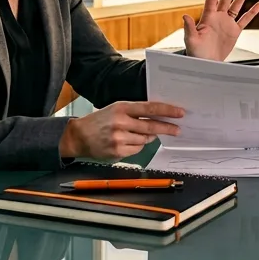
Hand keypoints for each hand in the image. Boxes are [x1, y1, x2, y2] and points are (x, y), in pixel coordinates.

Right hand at [59, 101, 183, 159]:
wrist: (79, 136)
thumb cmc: (100, 121)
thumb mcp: (116, 109)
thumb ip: (136, 112)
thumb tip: (158, 118)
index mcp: (122, 107)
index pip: (150, 108)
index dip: (167, 110)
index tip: (180, 112)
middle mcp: (121, 122)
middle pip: (151, 126)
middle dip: (167, 128)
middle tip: (177, 129)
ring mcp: (119, 138)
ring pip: (145, 139)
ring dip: (147, 137)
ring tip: (135, 134)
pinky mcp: (118, 151)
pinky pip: (137, 150)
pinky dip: (137, 146)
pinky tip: (126, 142)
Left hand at [184, 0, 258, 61]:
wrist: (206, 64)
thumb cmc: (196, 54)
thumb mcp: (191, 41)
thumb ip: (189, 28)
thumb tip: (185, 16)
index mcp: (207, 17)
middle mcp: (218, 17)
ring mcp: (227, 23)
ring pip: (236, 5)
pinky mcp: (234, 32)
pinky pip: (245, 20)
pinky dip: (252, 12)